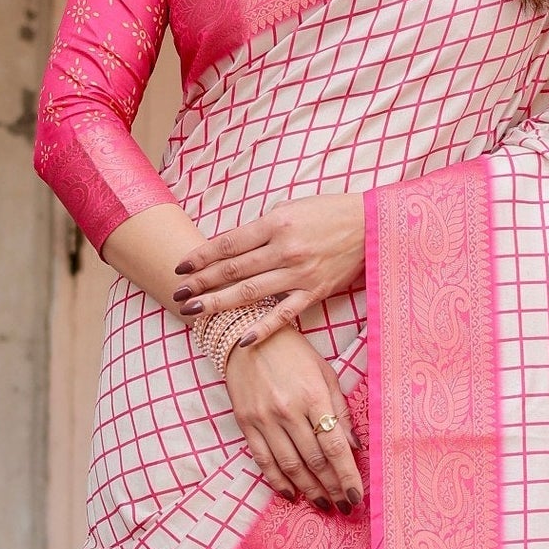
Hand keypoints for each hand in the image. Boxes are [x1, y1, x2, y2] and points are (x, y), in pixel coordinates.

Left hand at [173, 192, 364, 346]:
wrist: (371, 226)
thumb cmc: (328, 214)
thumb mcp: (291, 208)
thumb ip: (262, 228)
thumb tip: (230, 248)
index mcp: (275, 223)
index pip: (229, 243)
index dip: (201, 256)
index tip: (180, 266)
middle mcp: (284, 249)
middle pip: (233, 269)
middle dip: (201, 282)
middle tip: (177, 293)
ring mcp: (299, 273)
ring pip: (250, 292)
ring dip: (219, 304)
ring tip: (193, 311)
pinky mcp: (315, 292)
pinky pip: (284, 314)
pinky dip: (262, 328)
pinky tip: (242, 339)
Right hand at [224, 327, 361, 511]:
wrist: (245, 334)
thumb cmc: (293, 353)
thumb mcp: (324, 372)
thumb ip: (339, 410)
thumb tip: (354, 447)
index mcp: (313, 395)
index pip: (334, 446)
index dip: (346, 475)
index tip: (356, 496)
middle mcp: (287, 410)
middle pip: (314, 461)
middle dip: (331, 487)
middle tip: (343, 505)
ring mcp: (264, 419)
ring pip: (289, 465)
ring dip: (309, 489)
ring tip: (323, 504)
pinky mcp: (245, 423)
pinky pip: (263, 460)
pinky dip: (278, 481)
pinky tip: (292, 494)